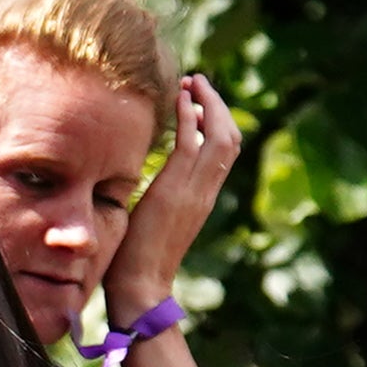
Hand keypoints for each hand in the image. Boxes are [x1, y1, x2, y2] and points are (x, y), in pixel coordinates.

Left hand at [102, 74, 242, 318]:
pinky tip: (182, 99)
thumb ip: (161, 195)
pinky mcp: (177, 192)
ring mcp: (195, 191)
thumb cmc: (136, 258)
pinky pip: (193, 146)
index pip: (222, 149)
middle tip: (197, 82)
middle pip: (230, 137)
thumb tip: (148, 178)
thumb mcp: (154, 216)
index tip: (197, 98)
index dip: (216, 120)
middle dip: (217, 105)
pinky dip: (192, 118)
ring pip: (219, 137)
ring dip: (207, 104)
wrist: (140, 285)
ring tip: (192, 81)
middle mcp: (205, 191)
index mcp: (201, 196)